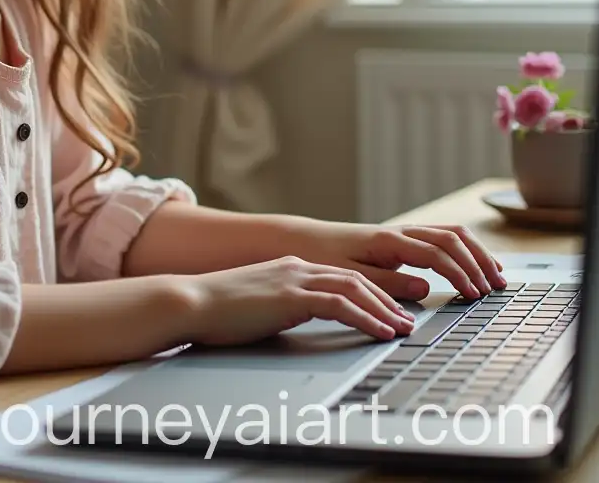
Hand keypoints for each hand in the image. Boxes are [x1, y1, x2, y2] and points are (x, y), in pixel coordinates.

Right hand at [179, 255, 417, 346]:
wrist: (192, 302)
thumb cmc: (217, 311)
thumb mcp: (258, 306)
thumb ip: (279, 307)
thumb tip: (291, 322)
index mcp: (289, 268)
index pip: (339, 276)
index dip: (369, 294)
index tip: (389, 312)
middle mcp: (296, 268)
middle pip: (354, 278)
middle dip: (385, 299)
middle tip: (406, 320)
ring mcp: (294, 279)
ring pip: (353, 288)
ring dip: (383, 309)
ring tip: (402, 328)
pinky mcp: (291, 297)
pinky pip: (339, 306)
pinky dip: (365, 318)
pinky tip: (381, 332)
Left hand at [287, 221, 505, 300]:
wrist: (302, 241)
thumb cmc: (322, 257)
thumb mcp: (351, 275)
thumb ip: (389, 284)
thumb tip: (426, 289)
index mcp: (387, 240)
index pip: (435, 253)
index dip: (459, 273)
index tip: (474, 294)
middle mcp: (399, 233)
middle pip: (451, 237)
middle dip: (477, 260)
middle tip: (496, 287)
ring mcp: (402, 234)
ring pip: (450, 233)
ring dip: (476, 253)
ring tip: (497, 276)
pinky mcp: (401, 241)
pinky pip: (440, 238)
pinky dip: (463, 250)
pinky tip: (474, 266)